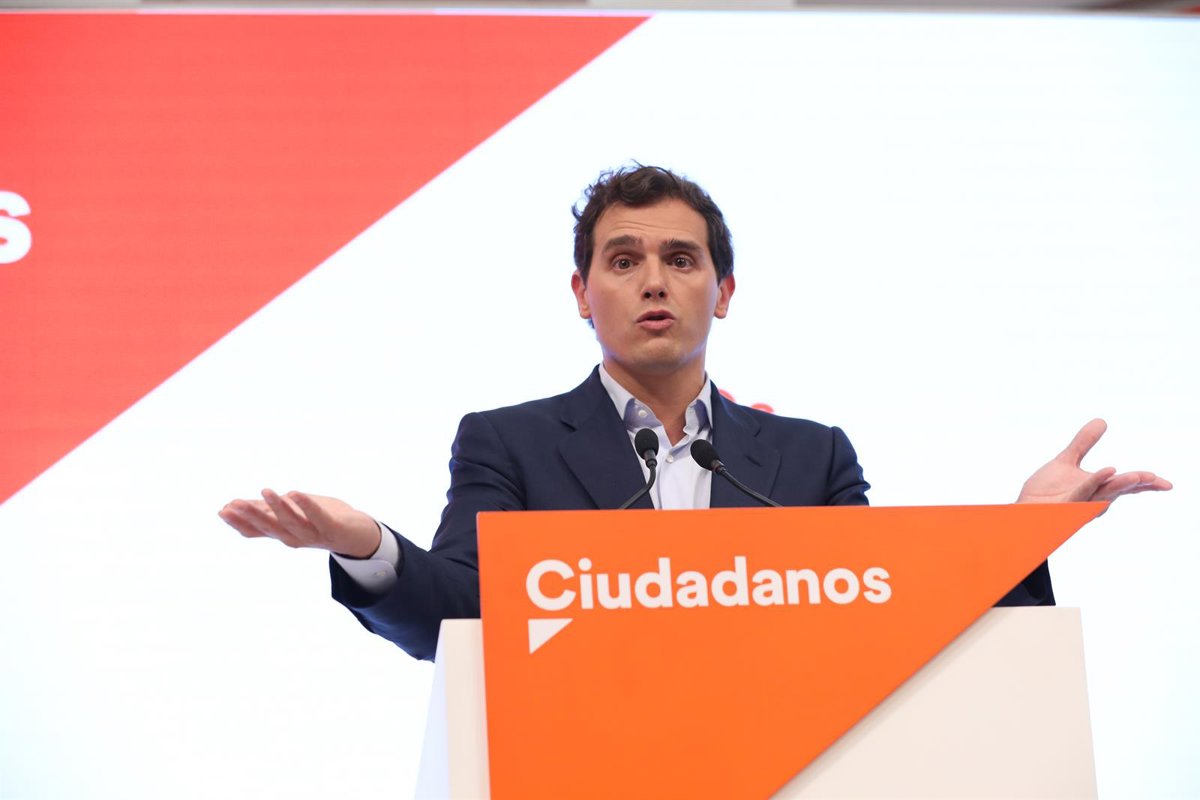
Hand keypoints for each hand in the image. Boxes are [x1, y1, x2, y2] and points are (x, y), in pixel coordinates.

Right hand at [218, 490, 381, 557]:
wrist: (357, 535)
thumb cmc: (321, 520)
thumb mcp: (289, 513)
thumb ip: (265, 510)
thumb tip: (231, 505)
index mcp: (283, 534)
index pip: (257, 530)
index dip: (240, 522)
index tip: (223, 510)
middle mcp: (295, 538)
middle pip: (270, 527)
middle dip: (252, 516)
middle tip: (233, 504)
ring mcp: (314, 535)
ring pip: (292, 522)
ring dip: (278, 507)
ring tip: (266, 491)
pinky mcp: (333, 529)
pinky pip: (319, 517)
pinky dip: (307, 506)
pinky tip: (296, 493)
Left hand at [1017, 419, 1172, 504]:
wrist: (1025, 509)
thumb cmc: (1047, 492)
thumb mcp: (1067, 461)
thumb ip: (1083, 442)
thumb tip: (1102, 420)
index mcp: (1098, 488)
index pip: (1125, 486)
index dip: (1146, 484)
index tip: (1165, 484)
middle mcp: (1094, 498)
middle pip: (1121, 490)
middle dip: (1140, 484)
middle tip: (1160, 482)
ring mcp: (1080, 504)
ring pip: (1105, 493)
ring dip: (1122, 484)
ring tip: (1139, 476)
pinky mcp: (1067, 506)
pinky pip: (1083, 493)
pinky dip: (1095, 482)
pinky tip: (1108, 471)